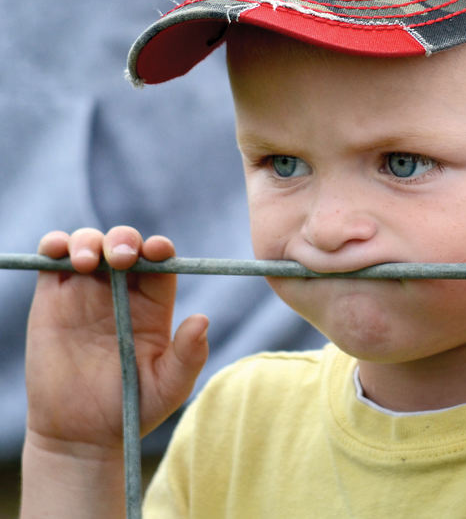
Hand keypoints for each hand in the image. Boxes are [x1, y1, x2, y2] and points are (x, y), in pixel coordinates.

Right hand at [26, 226, 208, 457]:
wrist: (80, 436)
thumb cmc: (132, 409)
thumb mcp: (169, 386)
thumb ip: (188, 355)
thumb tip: (202, 320)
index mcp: (154, 303)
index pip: (160, 261)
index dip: (159, 249)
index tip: (156, 250)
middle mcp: (122, 290)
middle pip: (126, 244)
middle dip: (125, 239)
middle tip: (122, 258)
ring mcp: (86, 291)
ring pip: (89, 243)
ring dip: (89, 241)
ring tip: (90, 262)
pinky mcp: (53, 298)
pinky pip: (53, 260)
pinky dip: (54, 245)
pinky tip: (58, 251)